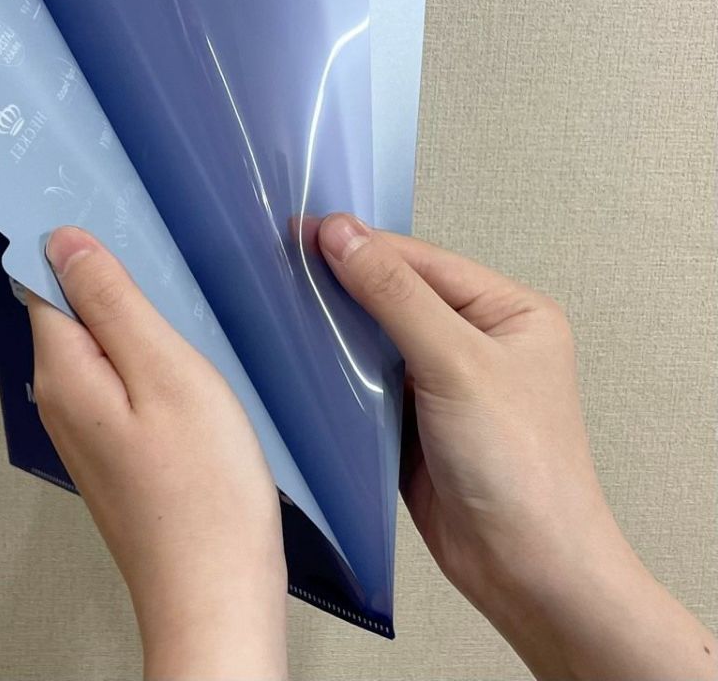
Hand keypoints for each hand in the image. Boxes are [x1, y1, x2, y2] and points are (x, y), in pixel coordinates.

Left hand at [27, 226, 286, 680]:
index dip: (75, 243)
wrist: (217, 596)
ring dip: (133, 318)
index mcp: (63, 372)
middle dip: (109, 278)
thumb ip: (112, 302)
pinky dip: (146, 357)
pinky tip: (185, 360)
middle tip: (165, 258)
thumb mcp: (165, 371)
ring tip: (182, 304)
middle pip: (69, 309)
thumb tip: (63, 241)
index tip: (117, 216)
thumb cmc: (202, 492)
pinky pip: (119, 379)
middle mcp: (62, 399)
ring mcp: (88, 429)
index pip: (43, 279)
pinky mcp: (118, 450)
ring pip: (99, 344)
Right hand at [312, 214, 716, 680]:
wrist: (528, 574)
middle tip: (280, 264)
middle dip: (344, 283)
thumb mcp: (457, 364)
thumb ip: (395, 295)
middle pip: (396, 293)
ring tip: (279, 303)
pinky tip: (298, 356)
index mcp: (508, 311)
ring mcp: (443, 382)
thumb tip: (341, 232)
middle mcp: (477, 339)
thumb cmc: (520, 467)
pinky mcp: (412, 420)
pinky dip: (335, 370)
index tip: (301, 232)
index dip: (363, 245)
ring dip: (335, 327)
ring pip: (375, 336)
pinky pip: (365, 380)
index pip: (421, 261)